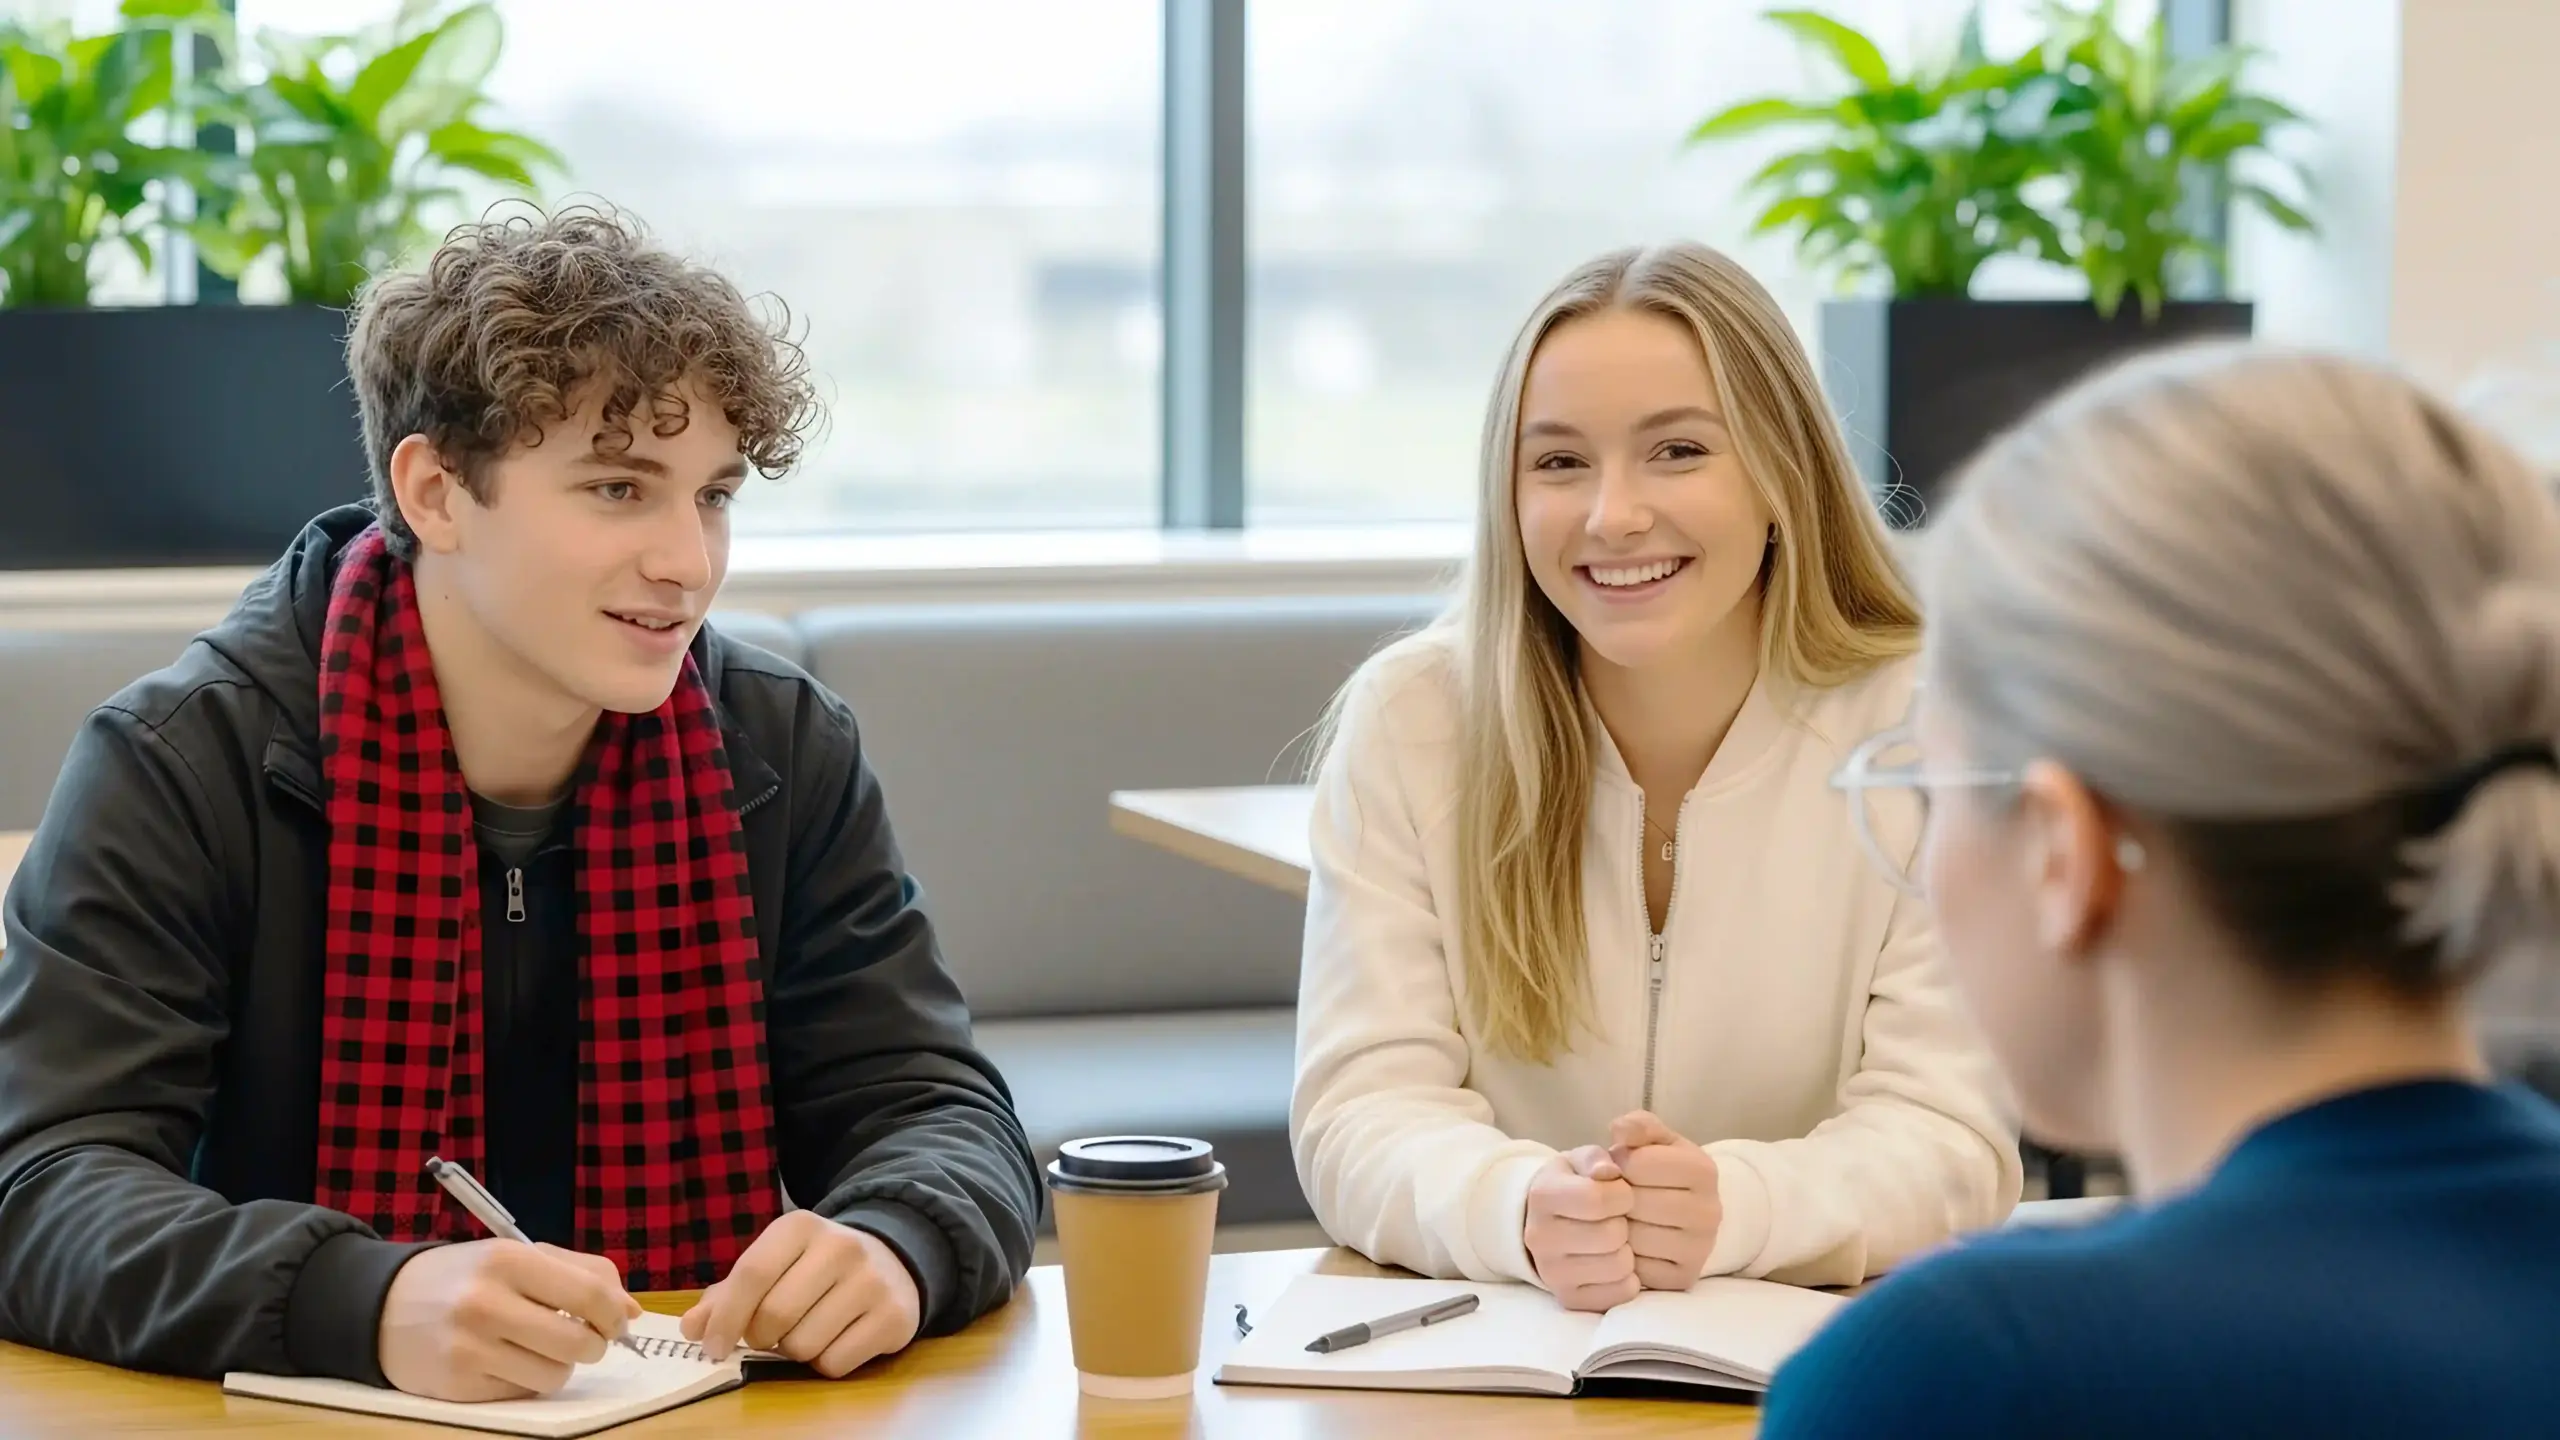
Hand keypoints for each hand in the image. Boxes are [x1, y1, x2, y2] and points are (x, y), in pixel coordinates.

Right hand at [378, 1240, 641, 1401]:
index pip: (591, 1294)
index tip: (618, 1322)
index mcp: (508, 1259)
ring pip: (555, 1375)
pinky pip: (522, 1392)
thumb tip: (633, 1312)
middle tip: (580, 1338)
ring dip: (559, 1365)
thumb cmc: (466, 1277)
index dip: (615, 1314)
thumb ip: (582, 1273)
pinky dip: (524, 1380)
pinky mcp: (458, 1385)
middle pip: (580, 1342)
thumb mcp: (518, 1256)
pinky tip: (502, 1360)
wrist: (381, 1306)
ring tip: (535, 1347)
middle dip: (593, 1345)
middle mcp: (487, 1303)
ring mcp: (469, 1347)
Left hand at [681, 1211, 921, 1377]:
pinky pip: (836, 1363)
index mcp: (800, 1227)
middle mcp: (840, 1247)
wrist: (892, 1260)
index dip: (725, 1317)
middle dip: (760, 1338)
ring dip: (793, 1352)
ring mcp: (871, 1282)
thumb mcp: (773, 1264)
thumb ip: (727, 1295)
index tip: (712, 1346)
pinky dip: (825, 1363)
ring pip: (803, 1346)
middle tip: (766, 1335)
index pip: (751, 1274)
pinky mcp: (894, 1317)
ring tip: (806, 1330)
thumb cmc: (815, 1267)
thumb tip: (692, 1329)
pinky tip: (835, 1339)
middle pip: (774, 1315)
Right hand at [1523, 1145, 1639, 1311]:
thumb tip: (1609, 1171)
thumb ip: (1597, 1158)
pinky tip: (1617, 1263)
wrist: (1550, 1222)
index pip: (1598, 1199)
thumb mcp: (1582, 1161)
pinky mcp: (1569, 1298)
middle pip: (1610, 1236)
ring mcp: (1551, 1272)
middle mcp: (1540, 1236)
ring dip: (1628, 1252)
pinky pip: (1620, 1294)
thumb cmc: (1575, 1186)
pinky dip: (1628, 1279)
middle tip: (1619, 1219)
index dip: (1622, 1195)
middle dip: (1625, 1224)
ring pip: (1618, 1267)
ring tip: (1618, 1241)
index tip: (1622, 1193)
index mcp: (1543, 1195)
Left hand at [1607, 1111, 1720, 1290]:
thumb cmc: (1664, 1172)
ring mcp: (1700, 1249)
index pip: (1638, 1164)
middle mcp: (1710, 1212)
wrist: (1688, 1214)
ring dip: (1618, 1228)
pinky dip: (1626, 1258)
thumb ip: (1639, 1126)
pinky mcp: (1685, 1278)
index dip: (1620, 1164)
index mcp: (1703, 1170)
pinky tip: (1632, 1244)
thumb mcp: (1657, 1141)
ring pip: (1634, 1239)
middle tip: (1620, 1197)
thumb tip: (1619, 1130)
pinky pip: (1637, 1269)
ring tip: (1625, 1219)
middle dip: (1618, 1198)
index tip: (1624, 1168)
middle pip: (1635, 1203)